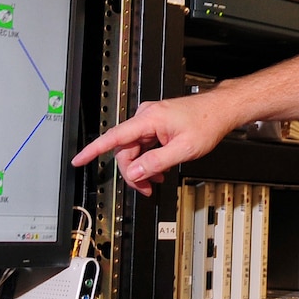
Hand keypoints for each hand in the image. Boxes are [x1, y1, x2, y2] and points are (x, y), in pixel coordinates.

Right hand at [71, 95, 238, 194]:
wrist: (220, 110)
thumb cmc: (206, 122)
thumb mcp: (184, 149)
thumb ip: (158, 162)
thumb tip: (136, 172)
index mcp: (149, 119)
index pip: (113, 137)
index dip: (92, 150)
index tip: (78, 160)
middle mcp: (146, 117)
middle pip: (125, 150)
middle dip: (133, 172)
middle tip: (145, 188)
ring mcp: (150, 121)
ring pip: (134, 150)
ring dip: (142, 168)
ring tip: (155, 182)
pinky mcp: (155, 125)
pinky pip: (143, 146)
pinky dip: (149, 160)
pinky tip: (158, 170)